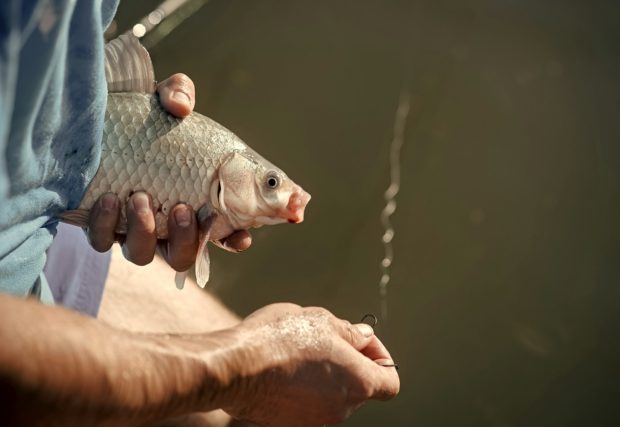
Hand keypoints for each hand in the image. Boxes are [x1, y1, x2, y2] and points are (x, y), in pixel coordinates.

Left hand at [87, 74, 251, 268]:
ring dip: (145, 231)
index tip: (240, 237)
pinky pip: (103, 241)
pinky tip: (109, 198)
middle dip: (185, 239)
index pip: (222, 233)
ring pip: (142, 254)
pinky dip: (107, 225)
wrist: (93, 120)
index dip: (234, 240)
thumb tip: (181, 107)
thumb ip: (179, 93)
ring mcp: (131, 228)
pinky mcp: (100, 225)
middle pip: (182, 256)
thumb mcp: (163, 98)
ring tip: (140, 197)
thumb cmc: (139, 115)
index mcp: (193, 201)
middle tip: (182, 208)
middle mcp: (164, 223)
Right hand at [220, 304, 399, 426]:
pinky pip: (307, 403)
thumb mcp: (321, 320)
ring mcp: (316, 419)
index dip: (380, 357)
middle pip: (359, 386)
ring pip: (332, 394)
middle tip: (324, 337)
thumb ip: (350, 332)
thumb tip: (363, 338)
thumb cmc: (279, 339)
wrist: (235, 367)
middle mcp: (341, 408)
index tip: (361, 342)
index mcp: (358, 382)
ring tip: (298, 349)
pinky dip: (303, 387)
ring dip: (324, 373)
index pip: (390, 381)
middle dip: (348, 361)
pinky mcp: (291, 424)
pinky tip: (283, 367)